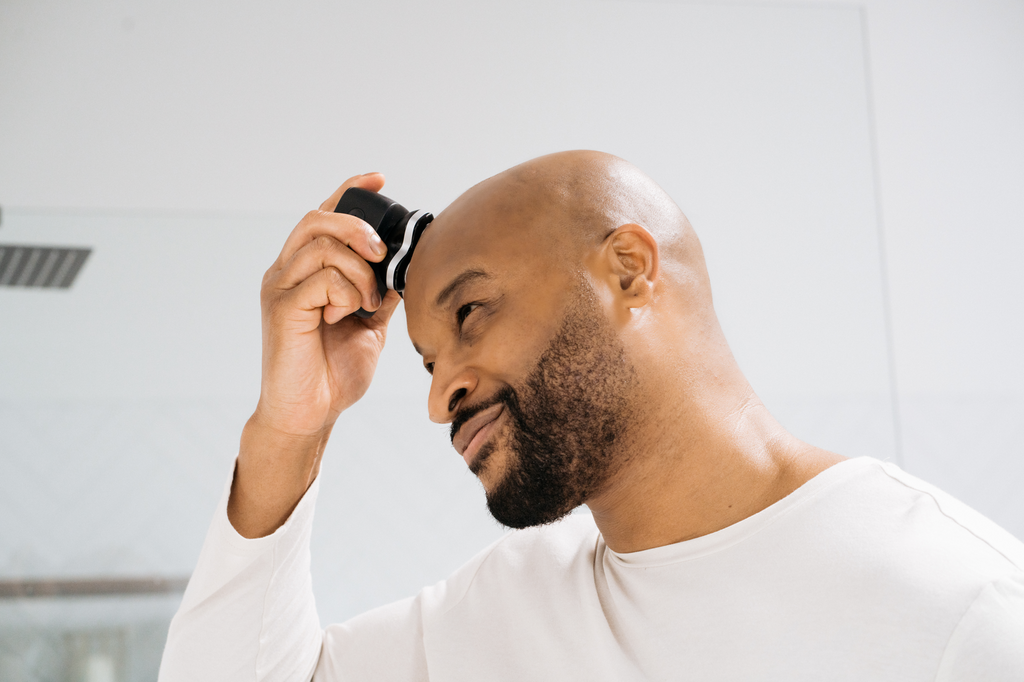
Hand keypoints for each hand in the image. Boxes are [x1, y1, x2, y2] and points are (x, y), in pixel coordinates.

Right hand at [230, 173, 402, 536]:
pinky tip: (345, 316)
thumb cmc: (335, 371)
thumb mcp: (370, 323)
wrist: (311, 414)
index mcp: (306, 269)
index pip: (323, 214)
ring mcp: (280, 287)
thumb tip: (409, 263)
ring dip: (359, 269)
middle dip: (360, 227)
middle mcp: (287, 271)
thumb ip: (382, 290)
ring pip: (323, 244)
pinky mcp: (282, 307)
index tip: (381, 178)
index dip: (350, 190)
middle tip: (384, 255)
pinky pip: (322, 278)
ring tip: (367, 303)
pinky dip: (346, 292)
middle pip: (319, 218)